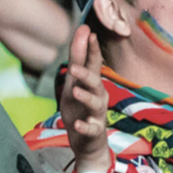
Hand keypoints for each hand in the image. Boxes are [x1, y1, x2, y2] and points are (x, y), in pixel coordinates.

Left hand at [58, 24, 113, 171]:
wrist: (87, 142)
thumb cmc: (81, 108)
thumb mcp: (74, 83)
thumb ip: (77, 58)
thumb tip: (83, 30)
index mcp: (92, 83)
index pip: (93, 63)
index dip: (92, 49)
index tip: (90, 33)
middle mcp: (98, 96)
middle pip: (95, 82)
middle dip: (86, 73)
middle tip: (73, 67)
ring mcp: (97, 114)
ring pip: (95, 103)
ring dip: (86, 97)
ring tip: (75, 91)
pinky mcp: (94, 131)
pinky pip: (91, 128)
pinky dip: (85, 126)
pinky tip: (78, 124)